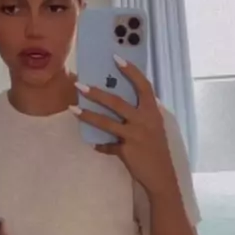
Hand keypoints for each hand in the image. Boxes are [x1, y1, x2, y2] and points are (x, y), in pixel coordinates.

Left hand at [73, 57, 177, 195]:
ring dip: (88, 115)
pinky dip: (101, 145)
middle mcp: (144, 120)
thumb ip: (139, 115)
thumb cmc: (156, 149)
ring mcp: (134, 135)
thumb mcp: (152, 127)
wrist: (161, 175)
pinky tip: (94, 144)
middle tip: (79, 84)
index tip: (116, 58)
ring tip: (72, 109)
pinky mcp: (126, 150)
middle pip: (117, 102)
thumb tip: (119, 104)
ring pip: (106, 123)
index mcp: (152, 111)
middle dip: (96, 93)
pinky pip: (108, 145)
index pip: (143, 86)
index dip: (131, 71)